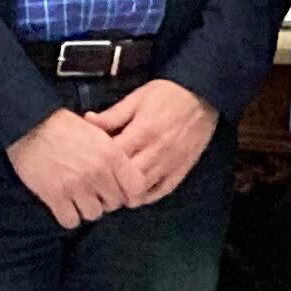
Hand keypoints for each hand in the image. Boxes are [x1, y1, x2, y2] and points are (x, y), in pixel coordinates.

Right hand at [7, 108, 139, 230]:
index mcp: (112, 154)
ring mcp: (77, 185)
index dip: (130, 193)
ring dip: (86, 209)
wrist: (29, 126)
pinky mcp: (55, 195)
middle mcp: (98, 172)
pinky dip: (68, 216)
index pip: (136, 186)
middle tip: (93, 193)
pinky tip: (64, 205)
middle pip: (114, 203)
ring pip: (94, 214)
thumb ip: (113, 152)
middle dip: (105, 200)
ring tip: (77, 198)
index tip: (120, 191)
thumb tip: (126, 171)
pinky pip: (71, 220)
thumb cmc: (63, 126)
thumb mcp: (97, 131)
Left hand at [89, 77, 218, 205]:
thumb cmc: (167, 94)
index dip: (96, 164)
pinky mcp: (182, 170)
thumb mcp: (137, 98)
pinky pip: (161, 191)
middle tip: (97, 181)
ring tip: (113, 188)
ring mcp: (170, 164)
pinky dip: (146, 196)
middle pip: (125, 180)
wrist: (204, 95)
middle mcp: (156, 152)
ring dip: (124, 193)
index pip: (112, 159)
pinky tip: (135, 192)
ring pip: (142, 190)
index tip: (87, 165)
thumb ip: (113, 114)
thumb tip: (87, 121)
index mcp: (142, 132)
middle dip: (108, 183)